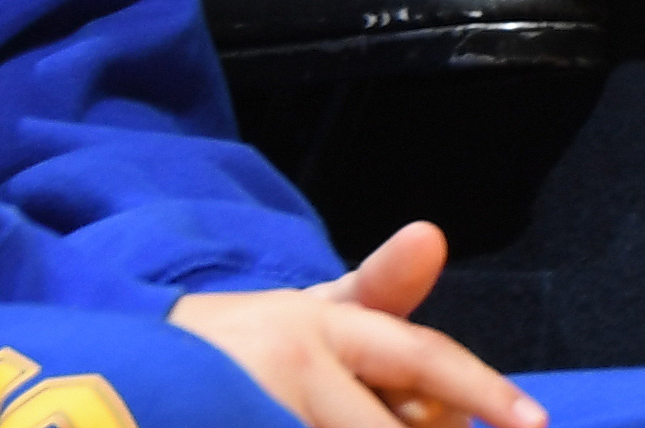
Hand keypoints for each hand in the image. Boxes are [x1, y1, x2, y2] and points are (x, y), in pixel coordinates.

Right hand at [171, 223, 543, 427]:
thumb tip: (432, 234)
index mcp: (321, 325)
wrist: (109, 375)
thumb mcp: (309, 315)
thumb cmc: (245, 350)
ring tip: (330, 418)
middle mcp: (290, 365)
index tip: (535, 421)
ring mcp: (251, 408)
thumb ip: (380, 292)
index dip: (482, 391)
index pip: (421, 357)